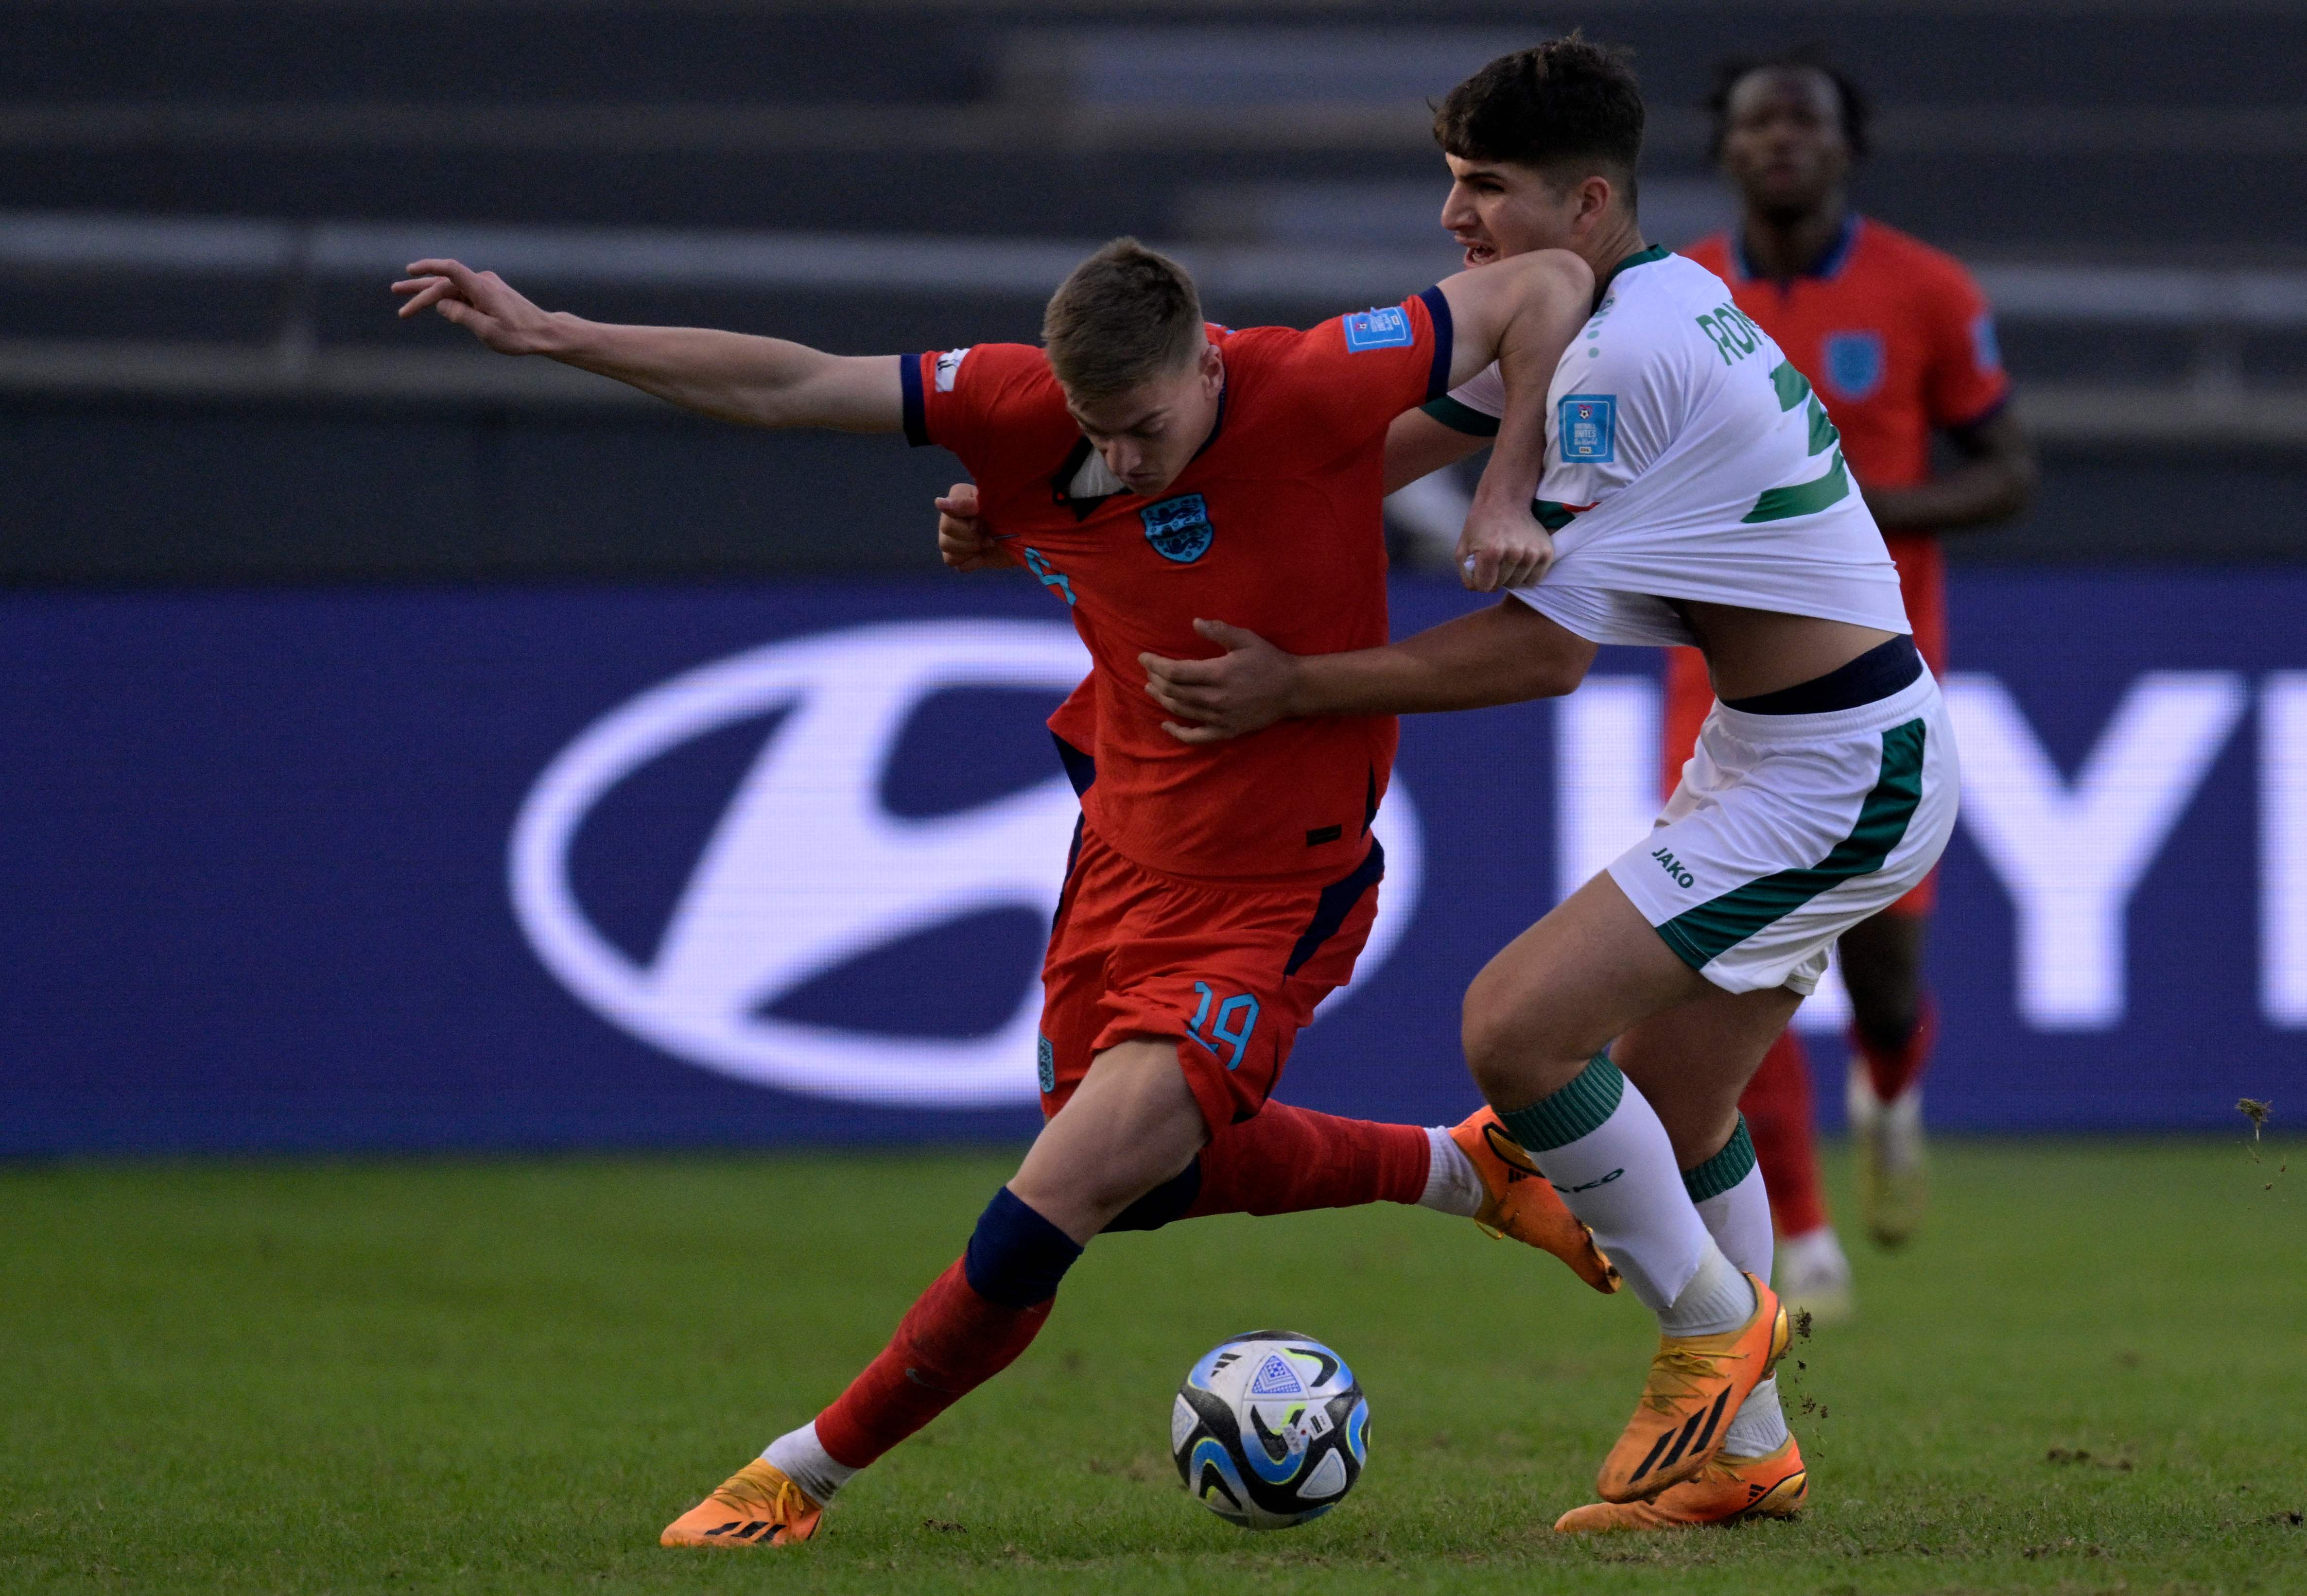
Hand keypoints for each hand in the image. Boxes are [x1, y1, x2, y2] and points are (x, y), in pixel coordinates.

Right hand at [392, 259, 561, 354]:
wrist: (545, 332)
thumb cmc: (519, 335)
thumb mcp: (487, 331)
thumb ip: (461, 316)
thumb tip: (440, 305)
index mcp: (482, 288)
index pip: (450, 270)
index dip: (428, 267)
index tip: (410, 271)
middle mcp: (483, 282)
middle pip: (445, 281)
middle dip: (419, 288)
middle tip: (395, 291)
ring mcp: (486, 286)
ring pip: (451, 287)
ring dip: (429, 294)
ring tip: (406, 300)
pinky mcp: (489, 293)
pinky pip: (462, 293)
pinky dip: (446, 298)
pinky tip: (433, 305)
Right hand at [934, 482, 1014, 570]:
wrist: (1027, 538)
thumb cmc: (1014, 516)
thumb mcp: (994, 506)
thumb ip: (966, 504)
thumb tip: (938, 503)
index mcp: (958, 497)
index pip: (947, 512)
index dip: (968, 521)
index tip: (983, 518)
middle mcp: (950, 516)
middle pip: (945, 531)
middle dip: (970, 537)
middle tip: (987, 532)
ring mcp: (952, 536)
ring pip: (946, 547)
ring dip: (970, 549)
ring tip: (986, 543)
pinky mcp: (958, 556)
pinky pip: (952, 562)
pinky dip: (970, 561)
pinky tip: (981, 555)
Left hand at [1139, 619, 1298, 744]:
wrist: (1293, 690)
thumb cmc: (1269, 661)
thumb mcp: (1246, 639)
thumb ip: (1219, 631)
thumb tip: (1195, 622)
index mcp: (1218, 673)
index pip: (1175, 672)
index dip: (1154, 664)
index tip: (1143, 658)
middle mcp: (1215, 698)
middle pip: (1173, 691)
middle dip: (1155, 680)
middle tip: (1148, 671)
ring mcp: (1220, 718)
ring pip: (1181, 710)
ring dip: (1162, 699)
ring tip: (1151, 689)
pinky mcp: (1226, 731)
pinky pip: (1196, 737)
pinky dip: (1178, 732)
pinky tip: (1166, 725)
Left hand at [1454, 493, 1555, 591]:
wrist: (1505, 501)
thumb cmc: (1481, 524)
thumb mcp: (1463, 547)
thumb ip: (1466, 573)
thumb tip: (1478, 589)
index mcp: (1491, 552)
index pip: (1484, 587)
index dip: (1480, 580)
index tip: (1480, 568)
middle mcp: (1514, 553)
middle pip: (1501, 585)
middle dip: (1494, 577)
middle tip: (1494, 559)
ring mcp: (1532, 553)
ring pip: (1517, 584)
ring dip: (1510, 576)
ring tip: (1506, 558)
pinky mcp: (1546, 552)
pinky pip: (1534, 579)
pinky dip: (1526, 575)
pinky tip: (1519, 561)